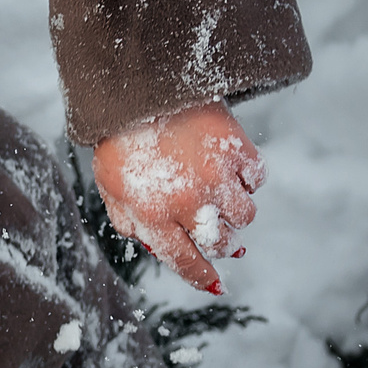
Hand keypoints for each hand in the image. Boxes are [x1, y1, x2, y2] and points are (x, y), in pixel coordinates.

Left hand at [91, 102, 263, 295]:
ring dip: (235, 210)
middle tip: (214, 224)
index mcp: (153, 214)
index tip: (216, 283)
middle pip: (221, 243)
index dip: (202, 277)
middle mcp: (188, 201)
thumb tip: (156, 247)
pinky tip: (230, 167)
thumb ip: (129, 221)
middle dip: (220, 241)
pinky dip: (248, 177)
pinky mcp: (236, 147)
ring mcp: (216, 175)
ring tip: (220, 192)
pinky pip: (257, 179)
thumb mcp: (111, 184)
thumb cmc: (121, 135)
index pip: (185, 262)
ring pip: (245, 216)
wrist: (139, 84)